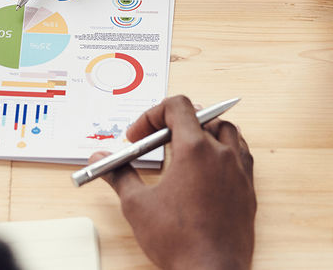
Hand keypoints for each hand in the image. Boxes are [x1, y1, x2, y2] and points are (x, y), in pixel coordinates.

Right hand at [89, 96, 255, 269]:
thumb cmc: (179, 241)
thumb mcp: (137, 205)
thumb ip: (118, 175)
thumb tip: (100, 160)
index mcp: (194, 150)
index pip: (177, 106)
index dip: (152, 115)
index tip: (139, 136)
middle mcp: (221, 154)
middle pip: (201, 116)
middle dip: (173, 123)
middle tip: (154, 142)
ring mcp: (239, 171)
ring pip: (226, 131)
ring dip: (203, 131)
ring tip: (183, 148)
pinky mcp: (248, 190)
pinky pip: (241, 154)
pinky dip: (223, 150)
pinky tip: (206, 168)